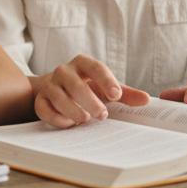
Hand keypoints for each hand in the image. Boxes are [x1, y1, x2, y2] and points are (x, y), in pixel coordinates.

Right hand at [34, 53, 149, 128]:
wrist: (55, 88)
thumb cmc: (87, 87)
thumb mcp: (106, 87)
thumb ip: (126, 94)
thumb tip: (146, 100)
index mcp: (83, 63)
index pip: (95, 67)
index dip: (106, 80)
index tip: (117, 95)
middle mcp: (64, 71)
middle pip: (75, 83)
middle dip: (90, 100)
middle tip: (103, 115)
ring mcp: (50, 85)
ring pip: (59, 96)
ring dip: (73, 110)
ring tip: (86, 119)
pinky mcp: (40, 100)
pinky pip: (45, 109)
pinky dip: (57, 118)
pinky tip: (69, 124)